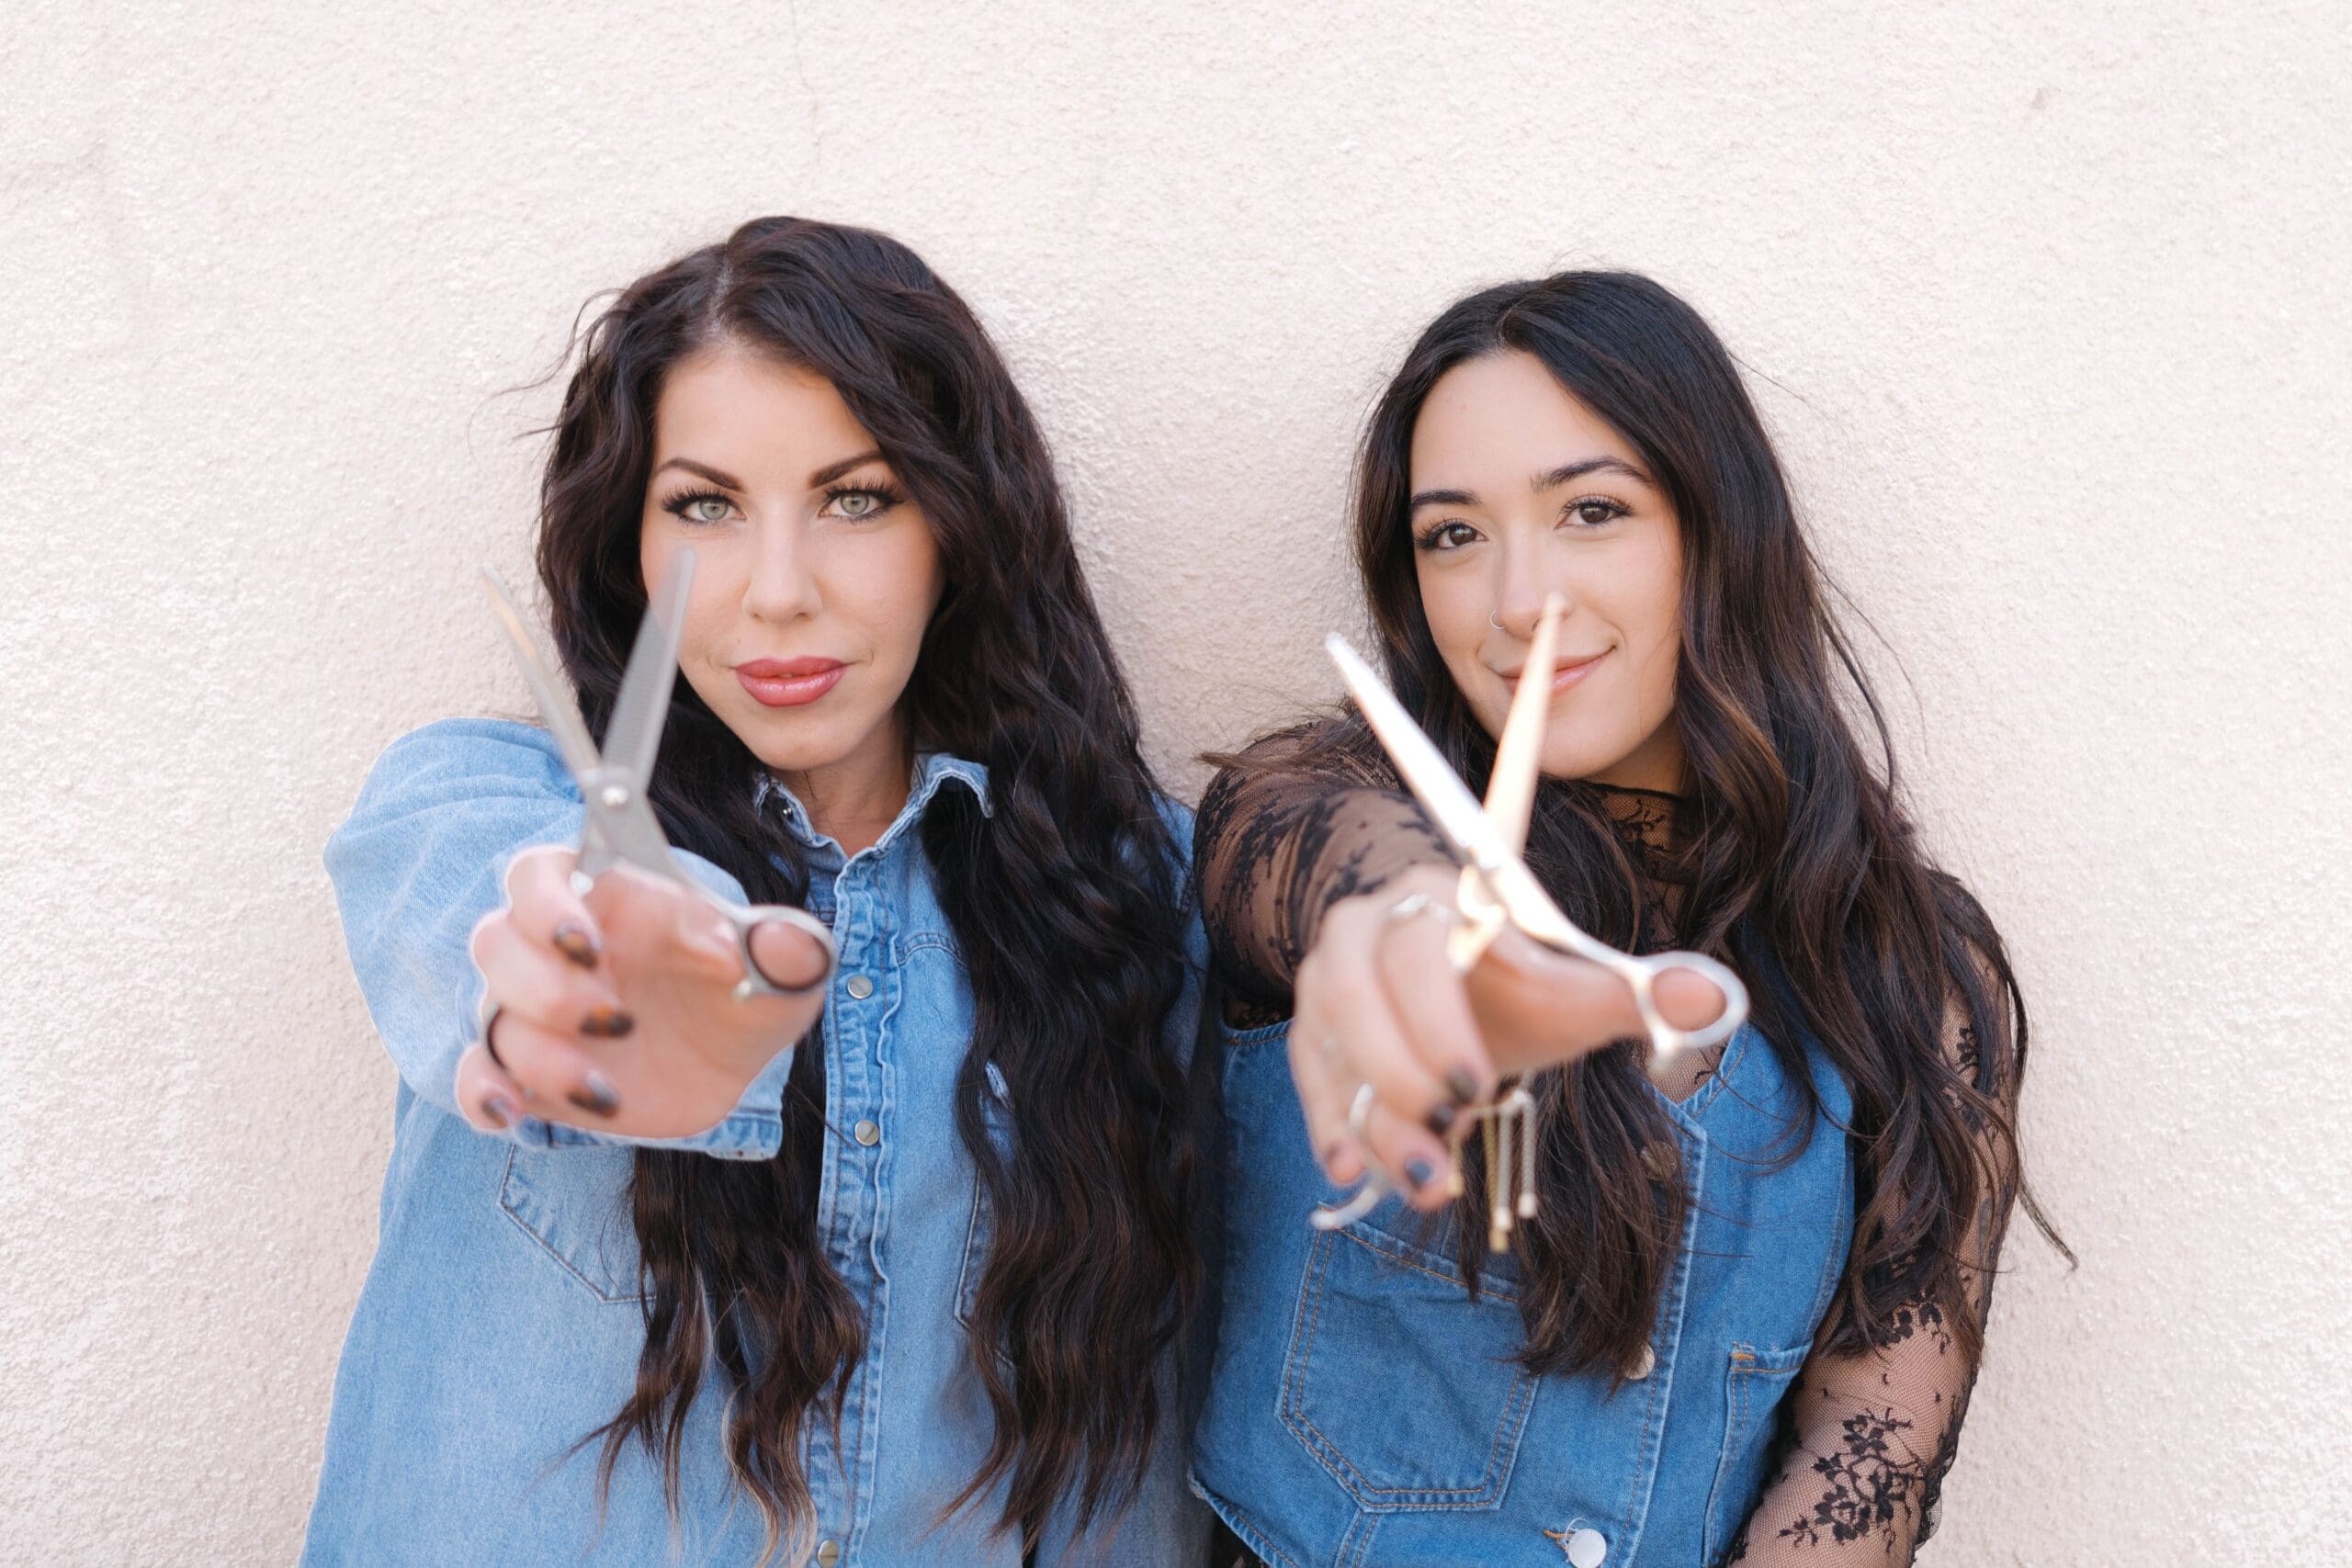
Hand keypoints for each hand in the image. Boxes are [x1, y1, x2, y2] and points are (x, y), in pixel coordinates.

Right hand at [454, 845, 829, 1138]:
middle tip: (617, 1017)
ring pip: (490, 1016)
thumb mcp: (785, 969)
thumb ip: (788, 950)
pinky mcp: (531, 1073)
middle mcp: (556, 950)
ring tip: (603, 1090)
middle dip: (544, 986)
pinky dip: (480, 1094)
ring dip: (538, 1056)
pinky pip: (475, 1077)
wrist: (736, 1058)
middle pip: (496, 943)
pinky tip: (513, 1111)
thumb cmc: (747, 987)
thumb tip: (783, 943)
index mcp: (609, 899)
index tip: (587, 940)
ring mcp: (536, 1012)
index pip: (538, 874)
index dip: (546, 903)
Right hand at [1288, 863, 1725, 1211]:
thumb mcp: (1574, 989)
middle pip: (1355, 994)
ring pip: (1330, 1046)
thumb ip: (1638, 995)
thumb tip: (1717, 997)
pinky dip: (1332, 1131)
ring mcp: (1325, 982)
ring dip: (1372, 1121)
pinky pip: (1310, 1081)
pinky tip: (1356, 1172)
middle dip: (1400, 1075)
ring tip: (1428, 1181)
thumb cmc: (1515, 986)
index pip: (1419, 944)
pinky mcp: (1309, 1035)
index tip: (1477, 1087)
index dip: (1439, 1018)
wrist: (1452, 991)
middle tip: (1452, 1133)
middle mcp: (1362, 930)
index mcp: (1433, 898)